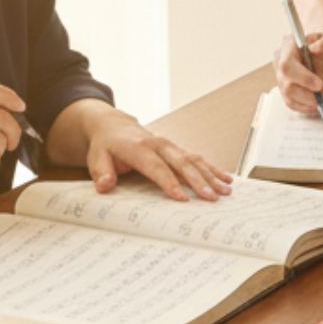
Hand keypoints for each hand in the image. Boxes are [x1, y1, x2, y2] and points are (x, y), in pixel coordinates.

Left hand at [83, 105, 233, 201]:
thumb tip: (105, 186)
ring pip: (194, 160)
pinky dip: (212, 168)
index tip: (182, 198)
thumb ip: (101, 173)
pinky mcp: (176, 148)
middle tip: (212, 197)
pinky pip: (197, 158)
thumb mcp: (96, 158)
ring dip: (211, 175)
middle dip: (198, 181)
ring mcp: (170, 145)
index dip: (169, 183)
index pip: (156, 167)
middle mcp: (158, 144)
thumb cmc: (105, 145)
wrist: (113, 125)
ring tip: (226, 190)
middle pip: (182, 163)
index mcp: (138, 148)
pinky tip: (226, 178)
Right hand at [273, 30, 322, 114]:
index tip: (320, 85)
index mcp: (289, 44)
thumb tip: (316, 48)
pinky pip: (291, 102)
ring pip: (288, 96)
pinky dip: (306, 106)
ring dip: (309, 101)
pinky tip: (318, 104)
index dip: (302, 78)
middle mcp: (280, 60)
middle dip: (308, 94)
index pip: (287, 65)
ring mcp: (281, 75)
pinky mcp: (285, 87)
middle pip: (286, 84)